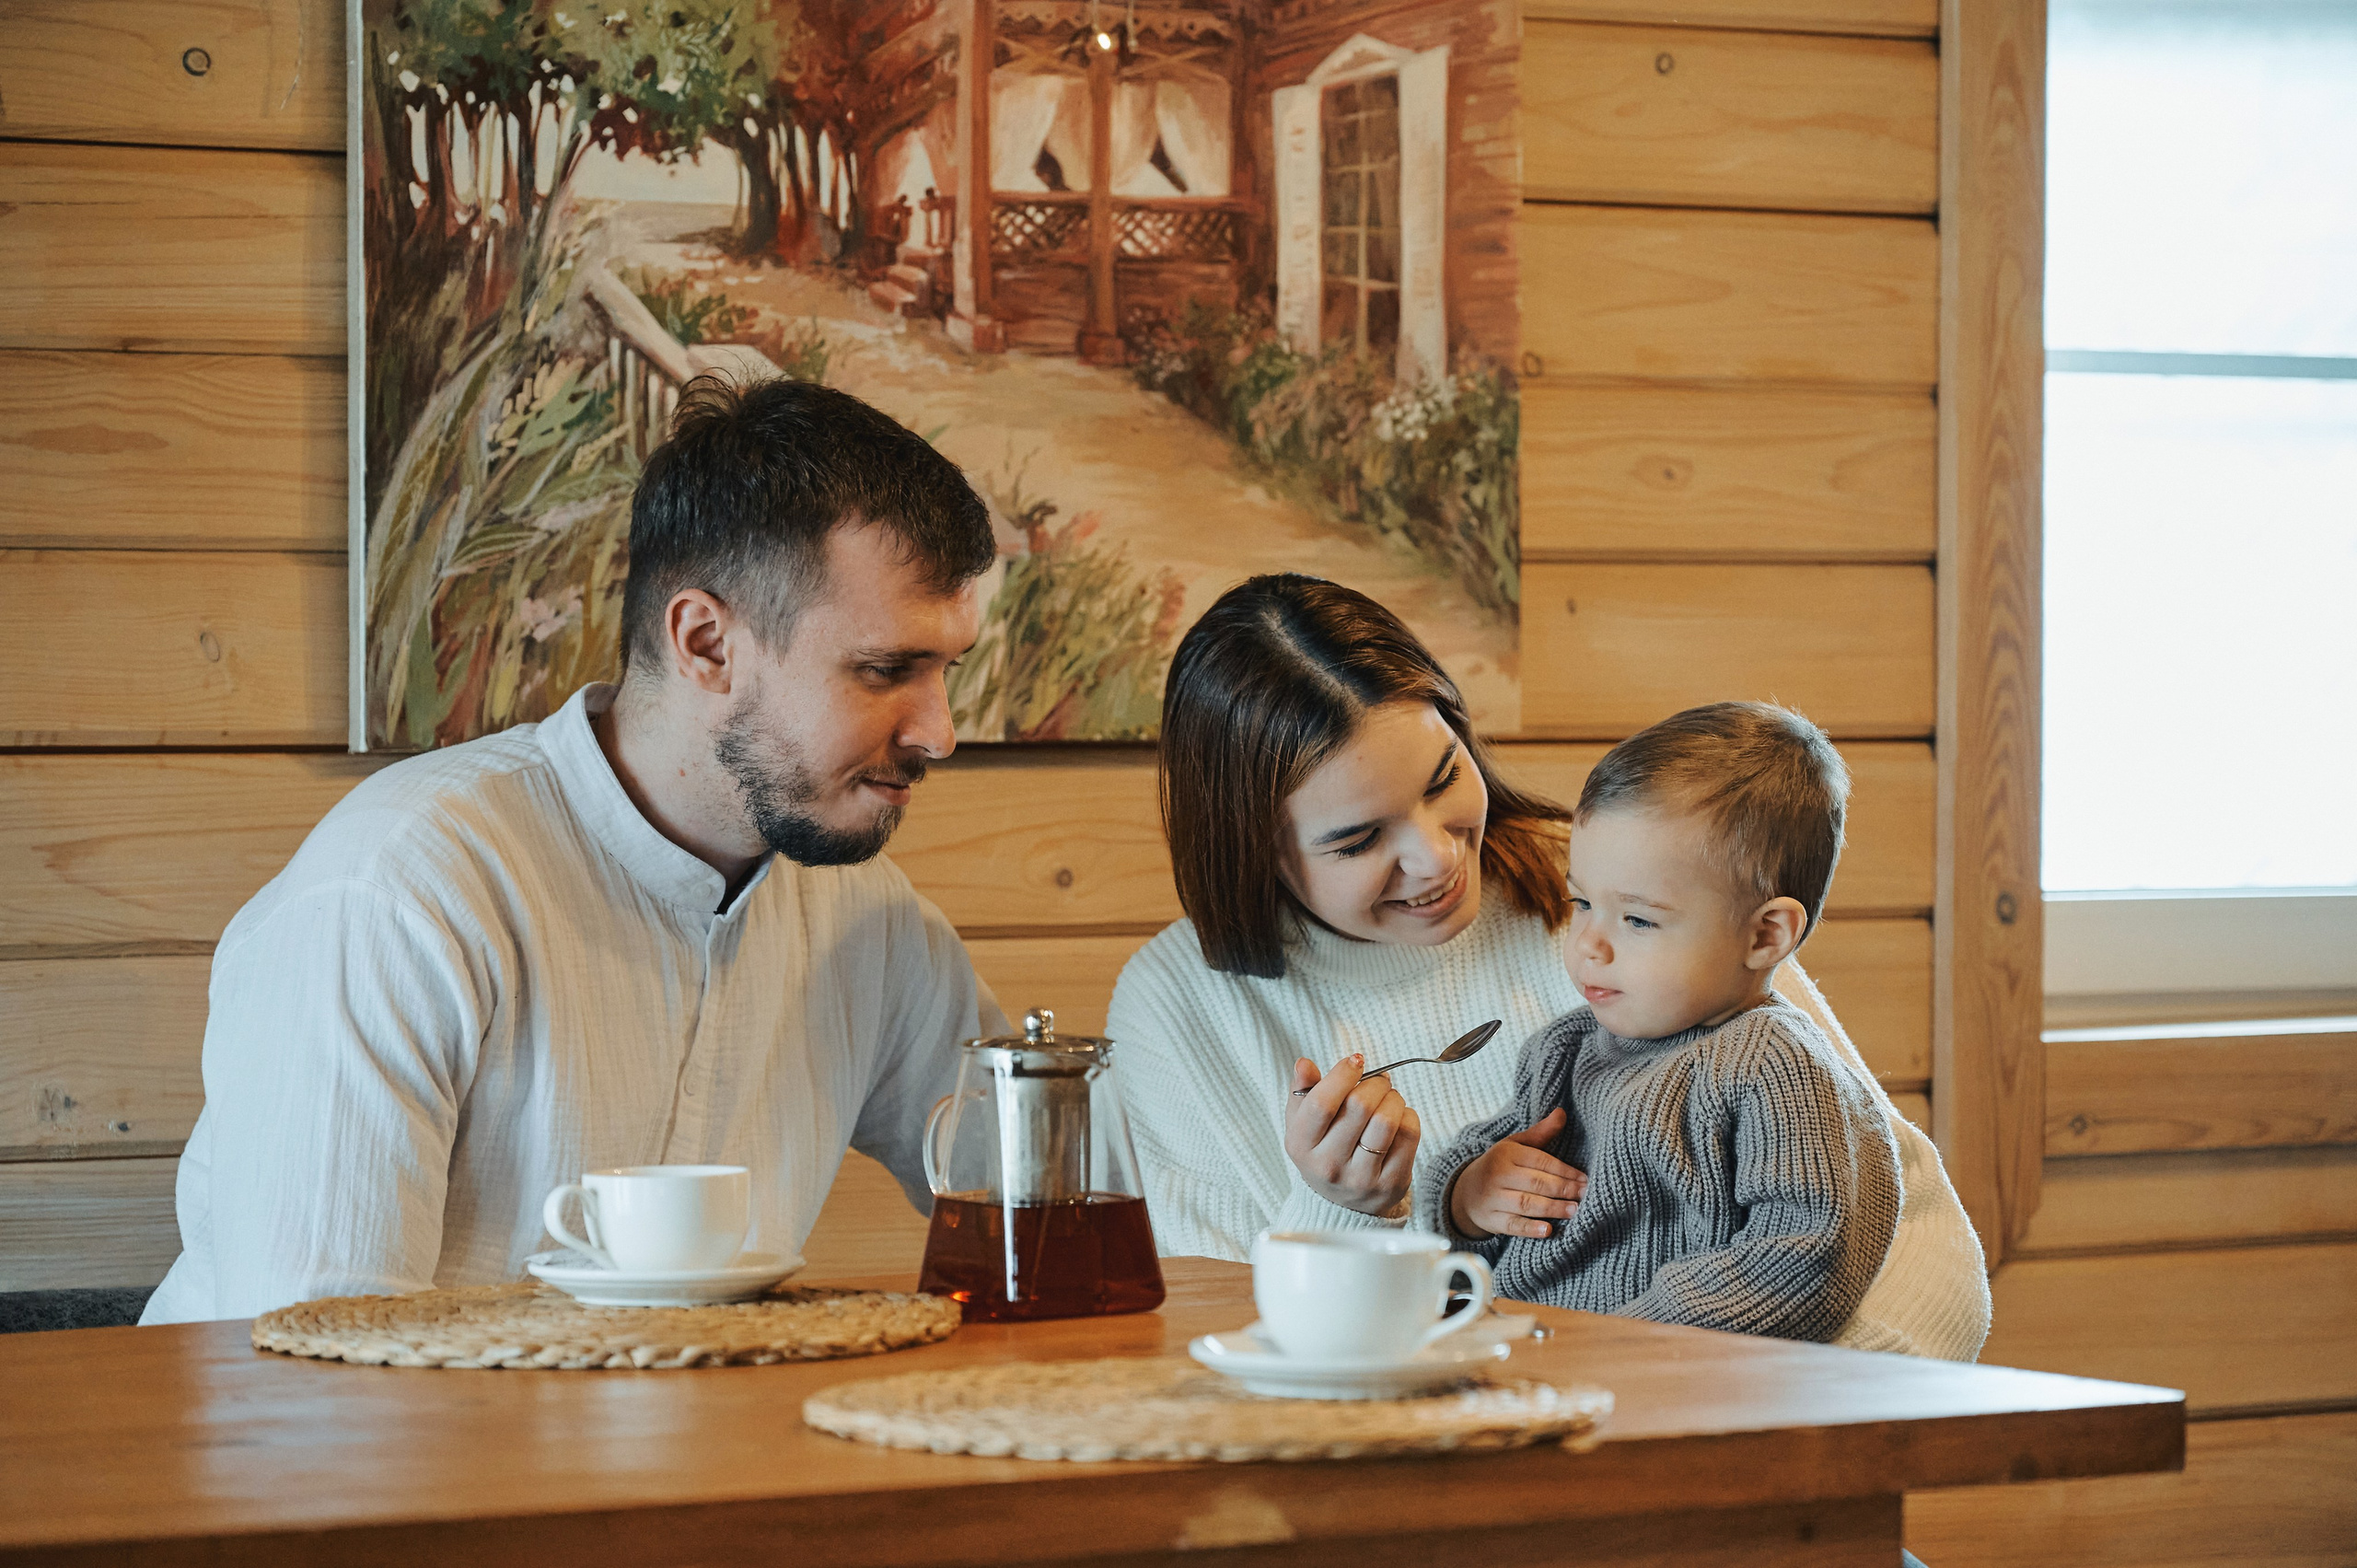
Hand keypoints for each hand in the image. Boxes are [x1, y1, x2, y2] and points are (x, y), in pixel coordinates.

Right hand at [1283, 1055, 1422, 1215]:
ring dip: (1393, 1098)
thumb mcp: (1302, 1123)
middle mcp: (1329, 1165)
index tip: (1357, 1061)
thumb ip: (1302, 1091)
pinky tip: (1398, 1118)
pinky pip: (1409, 1135)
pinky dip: (1407, 1116)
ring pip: (1387, 1120)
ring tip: (1389, 1098)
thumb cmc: (1322, 1150)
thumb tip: (1304, 1063)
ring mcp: (1361, 1178)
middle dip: (1375, 1083)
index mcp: (1301, 1145)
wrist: (1340, 1203)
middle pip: (1359, 1106)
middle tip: (1378, 1081)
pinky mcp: (1391, 1183)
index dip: (1342, 1075)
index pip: (1322, 1103)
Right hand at [1448, 1108, 1587, 1239]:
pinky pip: (1513, 1225)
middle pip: (1536, 1183)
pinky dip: (1530, 1229)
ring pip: (1527, 1204)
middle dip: (1563, 1189)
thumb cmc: (1499, 1166)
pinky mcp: (1493, 1220)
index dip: (1564, 1171)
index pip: (1541, 1162)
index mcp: (1507, 1155)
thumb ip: (1541, 1133)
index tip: (1584, 1179)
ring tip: (1574, 1210)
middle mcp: (1498, 1176)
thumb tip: (1562, 1112)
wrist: (1466, 1193)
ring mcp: (1494, 1199)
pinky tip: (1548, 1230)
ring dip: (1552, 1208)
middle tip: (1584, 1195)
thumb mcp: (1515, 1146)